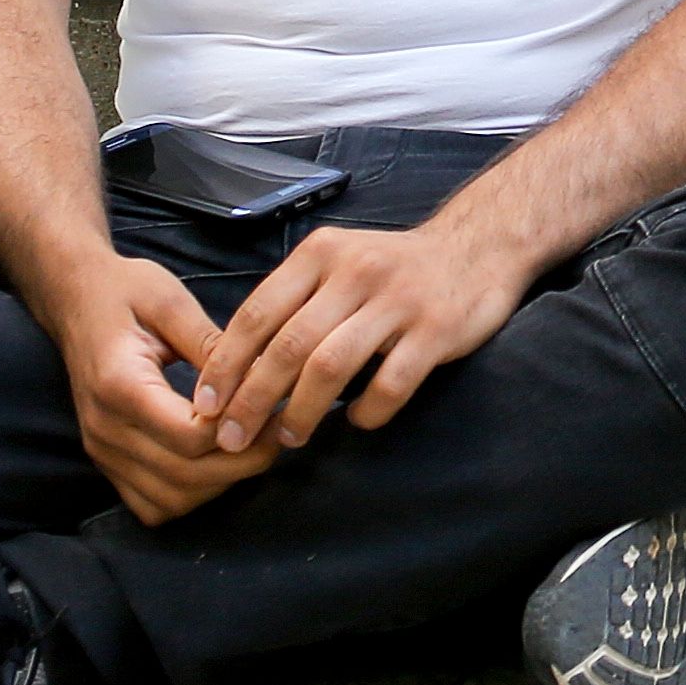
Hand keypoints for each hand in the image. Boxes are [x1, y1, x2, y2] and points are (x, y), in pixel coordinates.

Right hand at [48, 251, 263, 526]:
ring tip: (251, 446)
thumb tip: (259, 376)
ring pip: (171, 500)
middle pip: (185, 477)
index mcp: (120, 386)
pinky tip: (214, 462)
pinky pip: (151, 505)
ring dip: (218, 484)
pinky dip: (189, 495)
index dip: (240, 429)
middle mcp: (105, 429)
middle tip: (278, 432)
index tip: (274, 406)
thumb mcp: (171, 301)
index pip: (190, 437)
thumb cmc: (125, 291)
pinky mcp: (105, 461)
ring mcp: (101, 451)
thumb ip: (211, 344)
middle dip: (242, 463)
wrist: (75, 300)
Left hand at [197, 209, 546, 458]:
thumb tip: (236, 368)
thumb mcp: (337, 264)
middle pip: (288, 345)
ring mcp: (398, 300)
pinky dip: (368, 410)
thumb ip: (293, 303)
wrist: (479, 246)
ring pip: (332, 366)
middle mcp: (356, 271)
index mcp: (321, 254)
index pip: (257, 313)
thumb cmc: (393, 268)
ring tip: (289, 438)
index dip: (226, 363)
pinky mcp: (437, 329)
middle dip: (253, 399)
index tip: (206, 404)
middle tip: (233, 438)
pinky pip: (391, 382)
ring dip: (302, 411)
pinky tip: (358, 420)